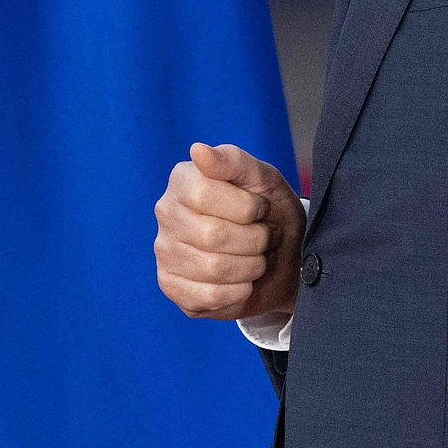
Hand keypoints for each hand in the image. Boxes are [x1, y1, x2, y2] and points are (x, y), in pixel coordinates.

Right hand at [154, 142, 303, 321]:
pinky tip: (243, 281)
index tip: (260, 208)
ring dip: (251, 267)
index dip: (247, 207)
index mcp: (183, 180)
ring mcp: (164, 250)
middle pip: (213, 235)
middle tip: (265, 238)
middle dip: (255, 241)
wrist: (282, 256)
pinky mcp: (170, 285)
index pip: (206, 194)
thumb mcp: (264, 180)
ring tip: (257, 258)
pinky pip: (208, 297)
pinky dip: (239, 292)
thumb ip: (235, 162)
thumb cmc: (270, 213)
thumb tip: (197, 150)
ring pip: (214, 269)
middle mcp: (166, 213)